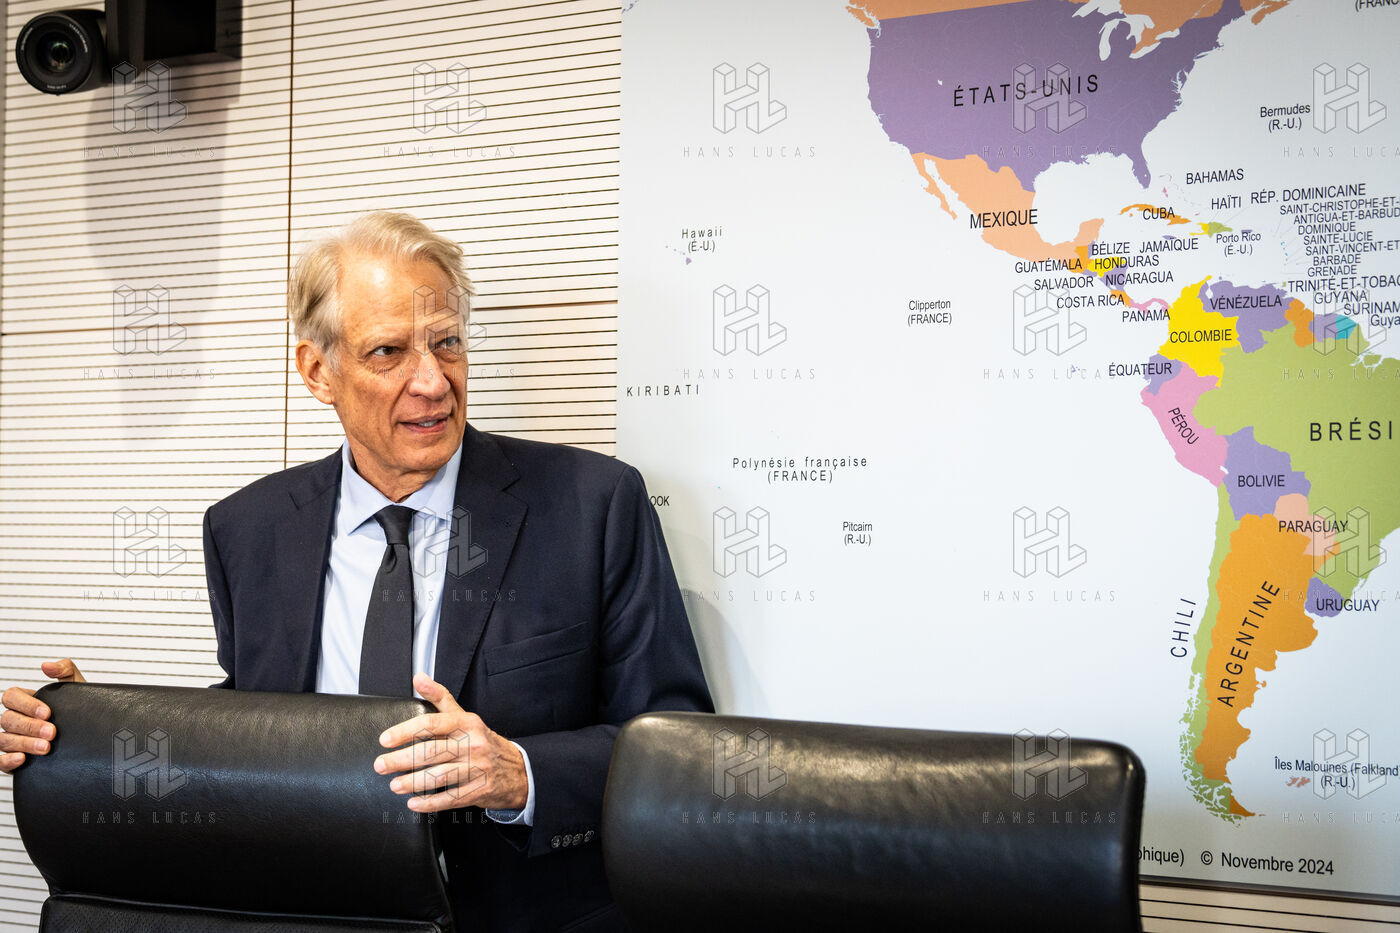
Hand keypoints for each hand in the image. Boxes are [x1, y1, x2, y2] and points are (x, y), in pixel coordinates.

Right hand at [1, 659, 85, 773]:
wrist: (91, 734)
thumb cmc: (80, 709)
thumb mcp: (76, 687)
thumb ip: (65, 670)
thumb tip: (47, 665)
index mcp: (25, 701)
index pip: (11, 697)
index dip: (26, 704)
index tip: (47, 712)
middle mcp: (16, 721)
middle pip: (8, 720)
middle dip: (30, 726)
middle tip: (52, 732)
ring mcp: (13, 740)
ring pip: (4, 740)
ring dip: (25, 743)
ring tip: (46, 747)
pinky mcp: (14, 760)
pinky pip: (0, 761)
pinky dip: (7, 761)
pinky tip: (22, 758)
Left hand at [375, 673, 528, 812]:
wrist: (518, 770)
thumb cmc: (483, 741)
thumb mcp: (465, 716)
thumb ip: (440, 697)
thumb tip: (418, 677)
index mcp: (466, 723)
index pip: (431, 724)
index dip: (405, 731)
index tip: (385, 740)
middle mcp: (472, 744)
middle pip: (431, 751)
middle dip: (402, 760)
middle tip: (381, 765)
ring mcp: (477, 768)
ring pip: (439, 776)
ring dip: (413, 783)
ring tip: (395, 785)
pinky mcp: (479, 790)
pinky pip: (450, 798)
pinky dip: (429, 803)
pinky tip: (414, 804)